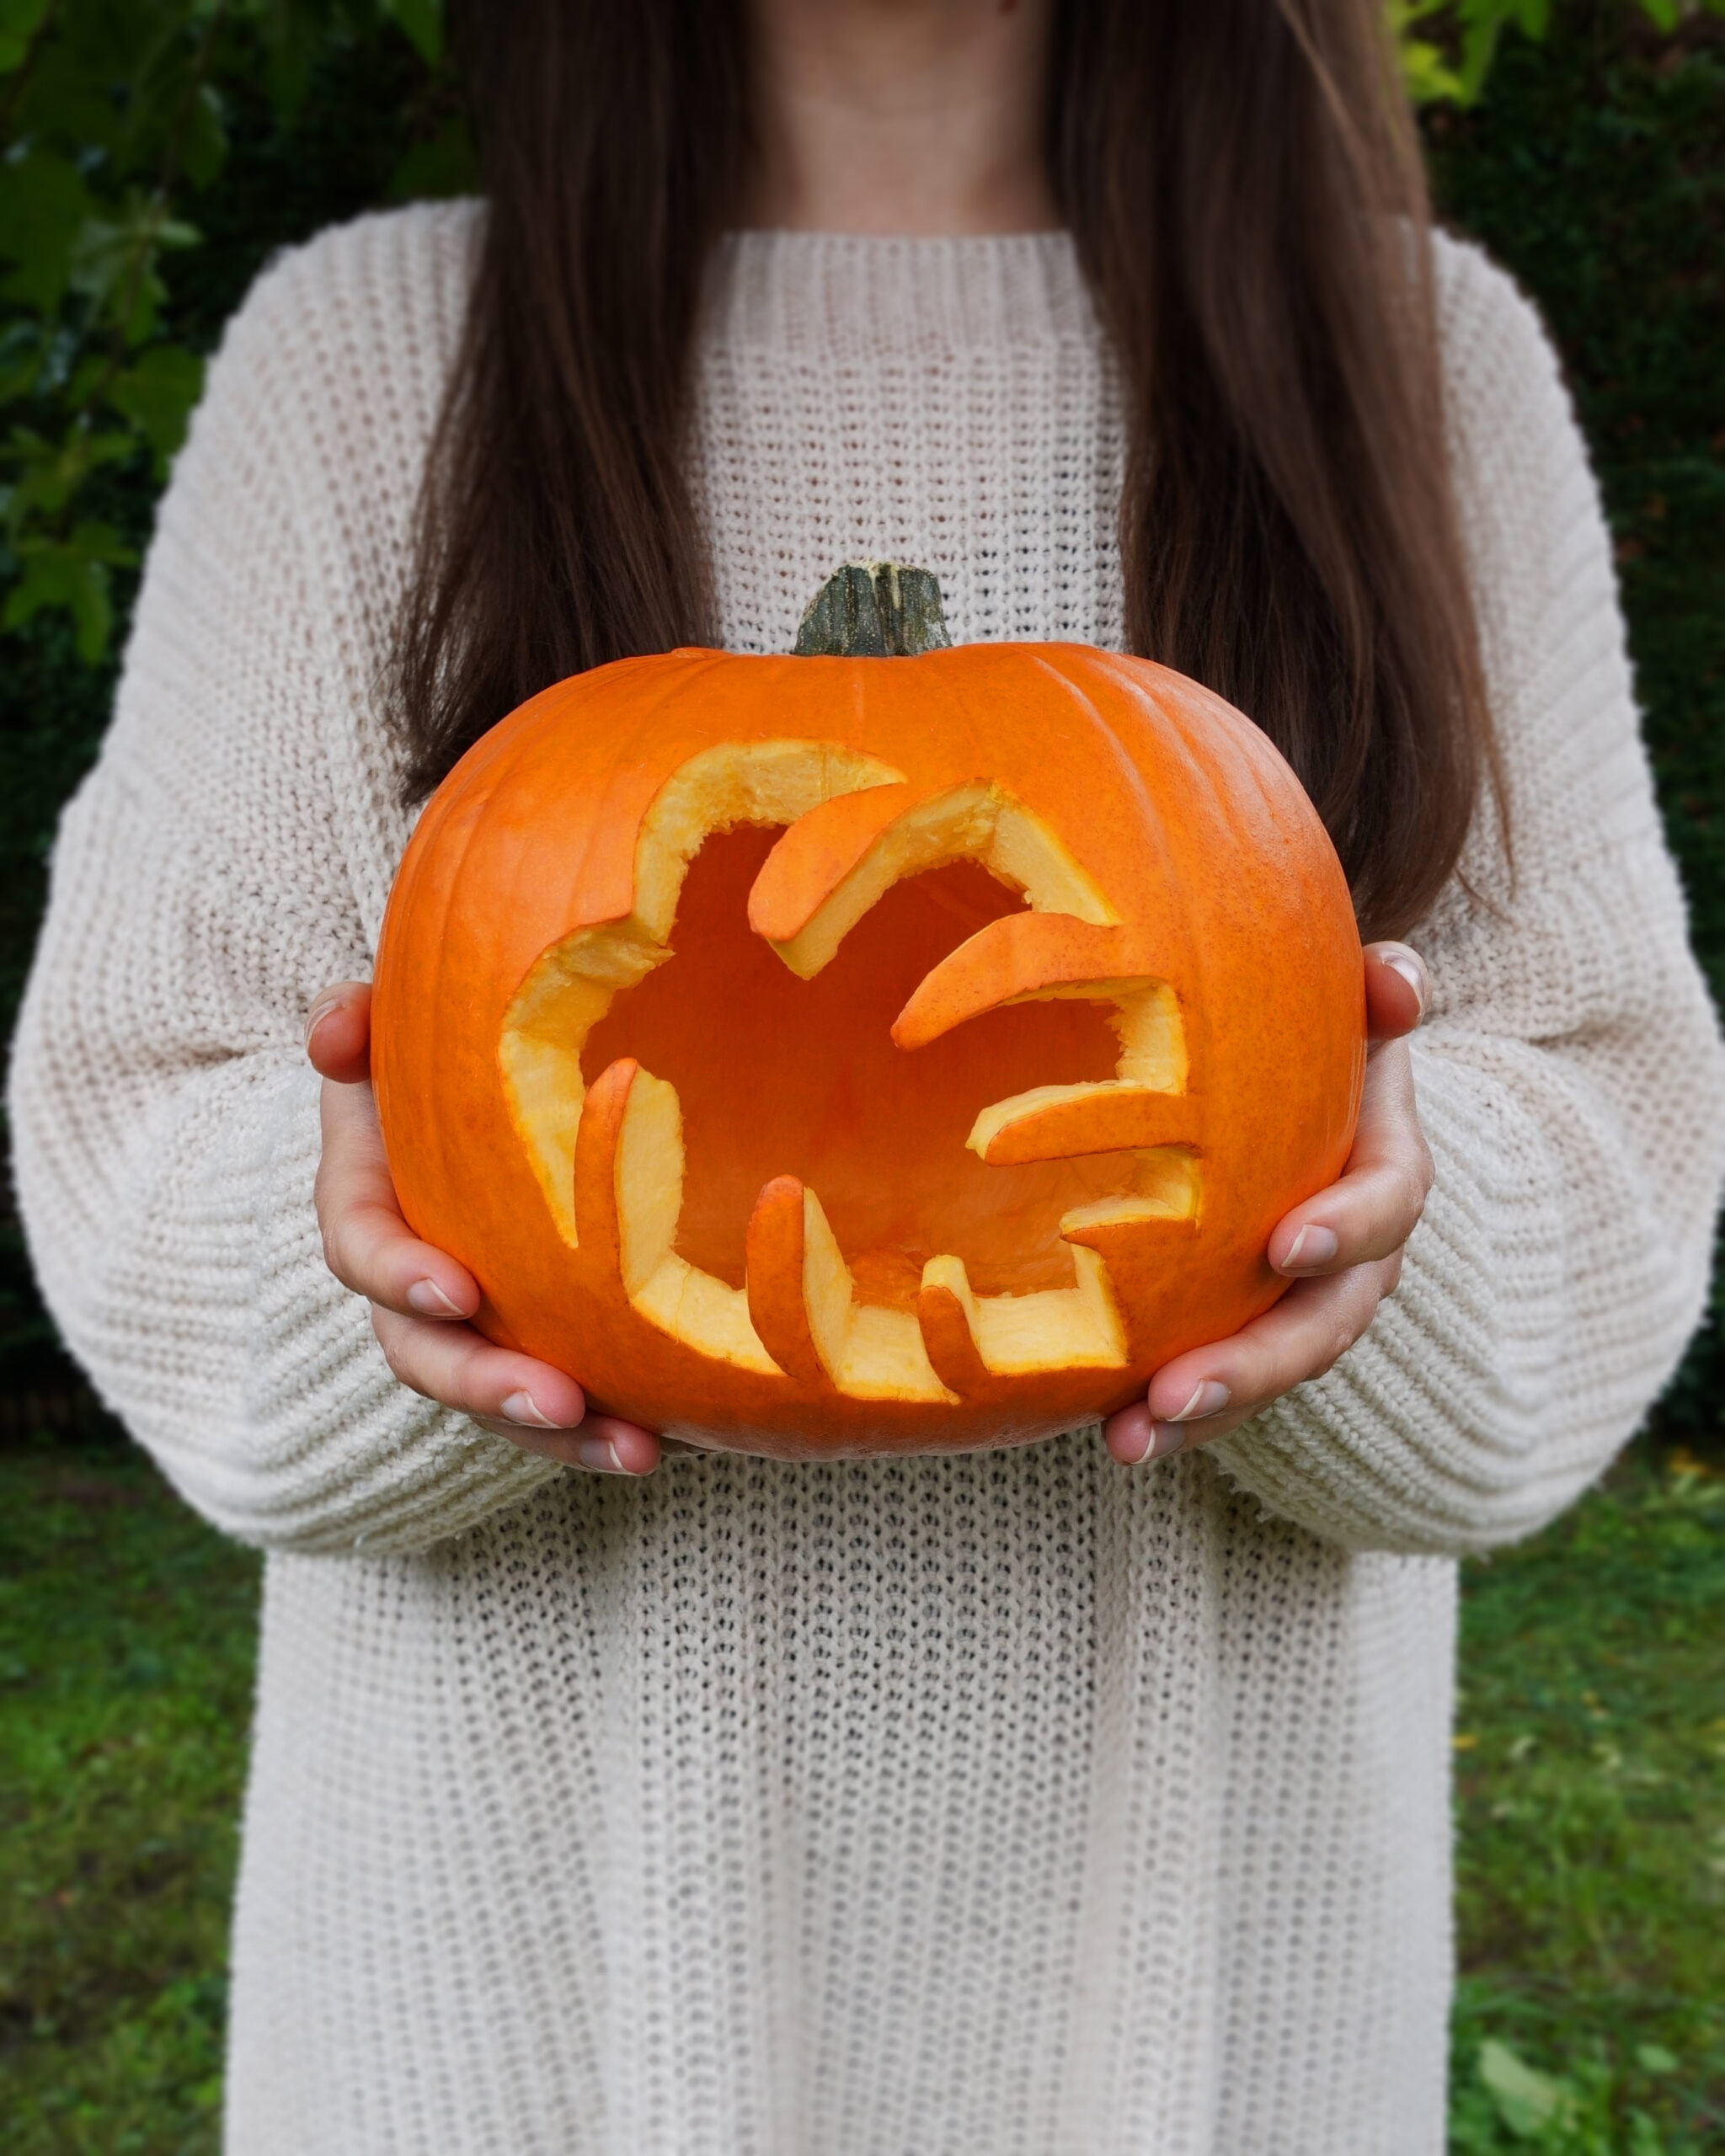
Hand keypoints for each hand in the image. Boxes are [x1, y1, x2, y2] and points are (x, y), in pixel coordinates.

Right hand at [306, 981, 660, 1474]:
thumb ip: (354, 1022)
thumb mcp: (391, 1029)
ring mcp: (473, 1328)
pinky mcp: (534, 1349)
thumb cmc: (438, 1057)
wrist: (487, 1100)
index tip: (459, 1292)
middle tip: (557, 1399)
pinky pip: (562, 1407)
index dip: (399, 1277)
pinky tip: (669, 1442)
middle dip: (487, 1385)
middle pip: (426, 1356)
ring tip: (635, 1448)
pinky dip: (608, 1431)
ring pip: (496, 1403)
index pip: (361, 1252)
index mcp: (367, 1207)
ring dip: (561, 1436)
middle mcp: (412, 1286)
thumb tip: (336, 1035)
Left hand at [1105, 942, 1432, 1466]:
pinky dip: (1170, 1420)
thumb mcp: (1344, 1002)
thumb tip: (1395, 981)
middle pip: (1323, 1326)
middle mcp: (1353, 1257)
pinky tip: (1111, 1437)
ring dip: (1206, 1412)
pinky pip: (1218, 1388)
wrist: (1280, 1093)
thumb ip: (1376, 986)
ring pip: (1269, 1375)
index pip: (1387, 1205)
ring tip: (1132, 1439)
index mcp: (1383, 1170)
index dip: (1345, 1226)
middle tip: (1179, 1391)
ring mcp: (1298, 1305)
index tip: (1283, 1244)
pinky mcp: (1243, 1333)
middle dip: (1256, 1364)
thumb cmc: (1307, 1037)